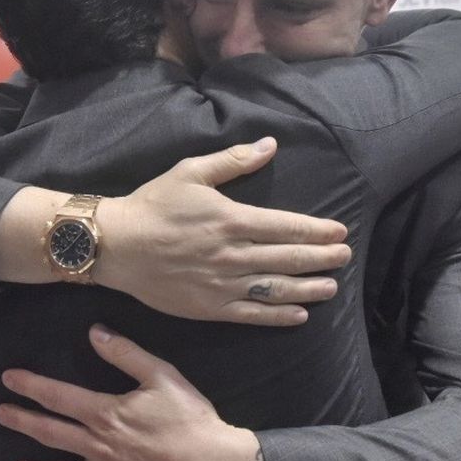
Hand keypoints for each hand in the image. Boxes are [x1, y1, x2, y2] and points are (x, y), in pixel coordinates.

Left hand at [0, 326, 259, 460]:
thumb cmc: (189, 419)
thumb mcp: (162, 376)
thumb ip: (126, 353)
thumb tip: (94, 332)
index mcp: (105, 414)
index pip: (58, 397)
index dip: (30, 387)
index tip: (8, 380)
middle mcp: (98, 446)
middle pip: (51, 433)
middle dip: (22, 422)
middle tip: (1, 415)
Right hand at [93, 138, 351, 326]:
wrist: (116, 246)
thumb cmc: (154, 205)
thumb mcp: (191, 172)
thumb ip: (234, 161)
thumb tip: (270, 146)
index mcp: (232, 220)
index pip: (286, 227)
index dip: (317, 231)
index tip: (340, 232)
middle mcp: (233, 255)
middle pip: (288, 258)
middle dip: (322, 258)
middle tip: (345, 257)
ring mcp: (222, 285)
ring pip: (276, 289)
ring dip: (308, 288)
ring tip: (331, 286)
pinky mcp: (209, 308)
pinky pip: (252, 314)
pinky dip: (278, 315)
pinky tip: (299, 314)